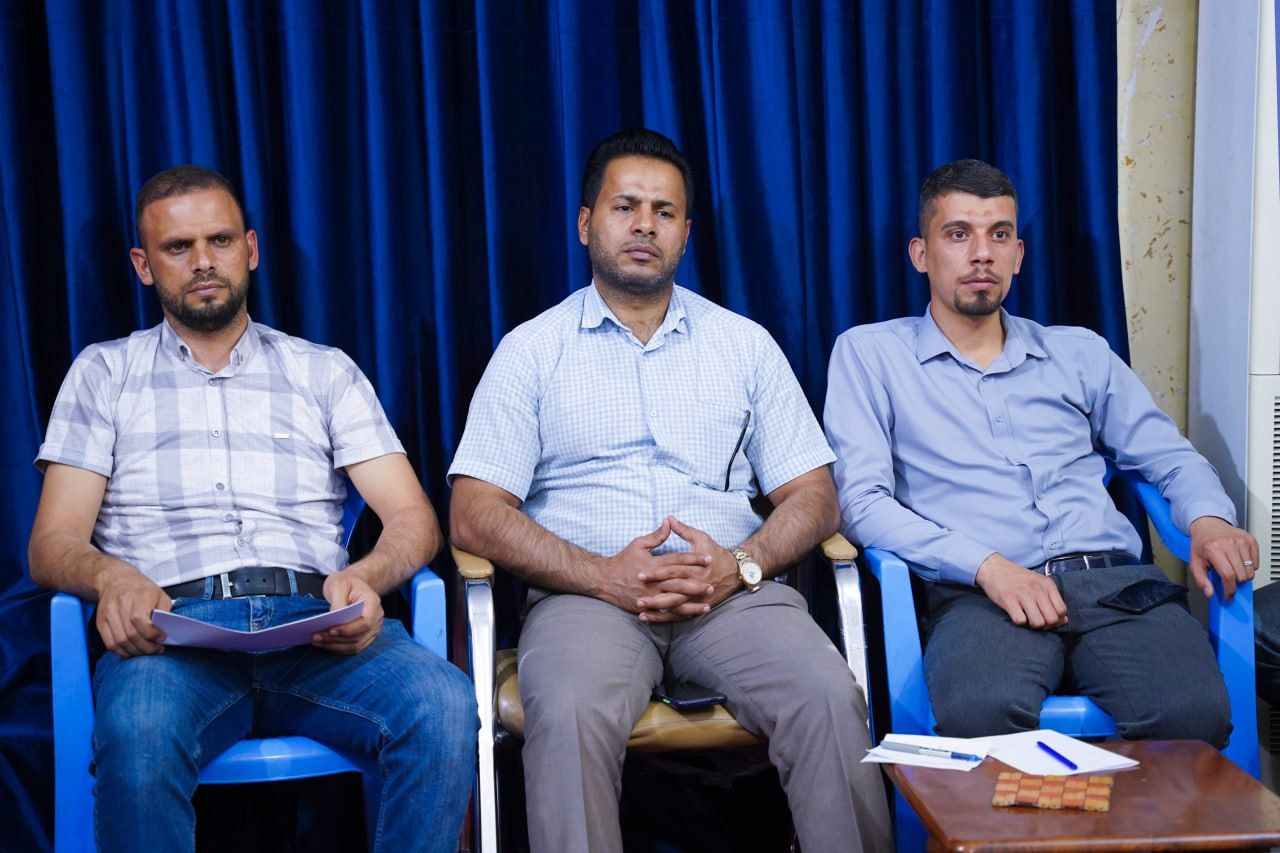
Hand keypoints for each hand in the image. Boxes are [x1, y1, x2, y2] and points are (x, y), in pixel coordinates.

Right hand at [94, 564, 171, 656]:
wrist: (116, 580)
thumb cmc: (141, 589)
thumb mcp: (160, 594)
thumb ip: (164, 611)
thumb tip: (165, 630)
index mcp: (138, 595)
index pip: (140, 619)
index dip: (151, 633)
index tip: (162, 637)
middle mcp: (120, 604)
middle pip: (130, 634)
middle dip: (146, 647)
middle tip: (156, 649)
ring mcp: (108, 614)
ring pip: (120, 641)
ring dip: (135, 651)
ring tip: (146, 651)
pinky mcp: (100, 622)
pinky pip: (109, 643)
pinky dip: (122, 651)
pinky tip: (132, 651)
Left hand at [316, 570, 383, 653]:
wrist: (354, 583)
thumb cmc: (346, 582)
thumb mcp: (338, 584)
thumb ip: (337, 602)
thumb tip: (333, 621)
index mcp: (373, 602)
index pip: (365, 622)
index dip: (348, 630)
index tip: (330, 630)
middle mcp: (377, 617)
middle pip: (359, 636)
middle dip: (336, 640)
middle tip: (316, 637)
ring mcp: (373, 628)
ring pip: (356, 645)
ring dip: (336, 646)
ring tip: (317, 641)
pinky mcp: (366, 635)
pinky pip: (354, 647)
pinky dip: (339, 648)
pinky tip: (325, 644)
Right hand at [596, 519, 715, 621]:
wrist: (604, 580)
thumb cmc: (623, 561)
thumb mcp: (638, 544)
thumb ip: (656, 536)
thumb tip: (669, 522)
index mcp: (652, 564)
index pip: (677, 560)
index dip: (693, 558)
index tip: (709, 558)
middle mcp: (652, 581)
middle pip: (679, 581)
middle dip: (697, 582)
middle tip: (713, 581)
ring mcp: (649, 596)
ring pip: (675, 599)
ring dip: (692, 600)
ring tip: (707, 599)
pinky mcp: (647, 607)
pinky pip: (666, 612)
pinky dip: (681, 613)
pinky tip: (693, 613)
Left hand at [634, 517, 740, 623]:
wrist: (736, 571)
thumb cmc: (716, 553)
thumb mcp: (701, 538)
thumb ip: (683, 530)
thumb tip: (668, 518)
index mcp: (694, 567)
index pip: (672, 570)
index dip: (656, 572)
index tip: (639, 573)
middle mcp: (696, 584)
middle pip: (672, 591)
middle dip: (654, 595)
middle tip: (636, 597)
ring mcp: (697, 598)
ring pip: (675, 606)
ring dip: (658, 610)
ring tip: (640, 611)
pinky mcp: (698, 606)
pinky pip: (680, 615)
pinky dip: (665, 618)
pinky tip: (650, 619)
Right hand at [975, 553, 1067, 628]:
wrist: (994, 568)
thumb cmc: (1018, 578)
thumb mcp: (1039, 583)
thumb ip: (1052, 600)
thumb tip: (1064, 621)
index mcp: (1047, 584)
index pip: (1062, 610)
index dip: (1057, 620)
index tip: (1048, 619)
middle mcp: (1037, 589)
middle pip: (1051, 619)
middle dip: (1045, 625)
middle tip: (1037, 621)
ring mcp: (1023, 594)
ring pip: (1038, 622)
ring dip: (1032, 625)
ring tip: (1027, 618)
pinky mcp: (1008, 600)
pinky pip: (1020, 621)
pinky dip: (1019, 622)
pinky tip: (1016, 614)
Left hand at [1188, 516, 1258, 599]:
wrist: (1209, 526)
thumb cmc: (1202, 545)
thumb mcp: (1195, 562)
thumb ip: (1201, 580)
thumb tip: (1209, 593)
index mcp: (1213, 549)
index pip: (1228, 575)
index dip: (1229, 589)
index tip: (1228, 595)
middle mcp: (1229, 543)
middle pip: (1241, 575)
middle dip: (1235, 582)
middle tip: (1227, 577)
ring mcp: (1241, 541)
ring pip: (1250, 571)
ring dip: (1243, 575)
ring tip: (1233, 568)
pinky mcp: (1250, 540)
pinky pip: (1256, 563)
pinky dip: (1250, 567)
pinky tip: (1239, 562)